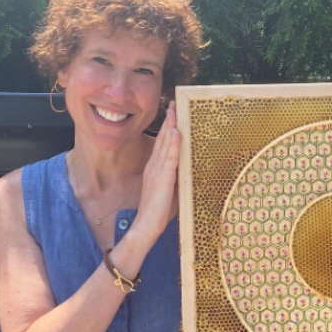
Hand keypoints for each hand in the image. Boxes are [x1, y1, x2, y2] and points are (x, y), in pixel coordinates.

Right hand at [131, 101, 179, 246]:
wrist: (146, 226)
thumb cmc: (157, 213)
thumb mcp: (169, 192)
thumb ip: (175, 180)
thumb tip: (186, 172)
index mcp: (154, 170)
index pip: (161, 145)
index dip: (166, 130)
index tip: (172, 116)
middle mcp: (154, 167)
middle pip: (162, 140)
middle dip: (168, 122)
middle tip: (173, 105)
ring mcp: (157, 171)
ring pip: (165, 145)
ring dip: (170, 127)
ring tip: (174, 111)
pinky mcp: (163, 178)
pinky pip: (169, 157)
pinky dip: (171, 143)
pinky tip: (174, 132)